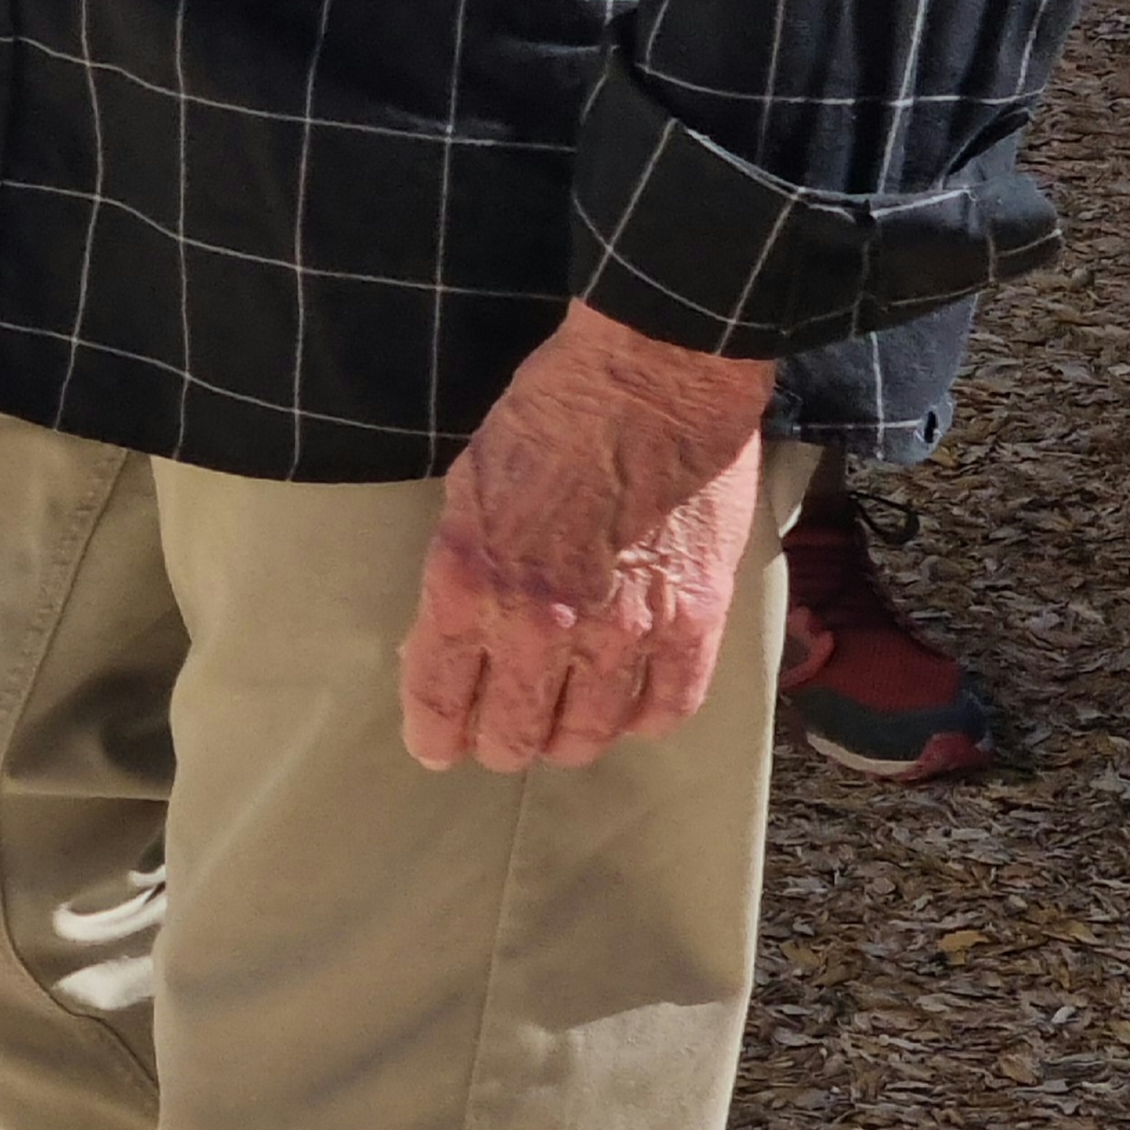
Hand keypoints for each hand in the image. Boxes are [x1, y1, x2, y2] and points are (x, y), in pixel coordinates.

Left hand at [396, 301, 780, 771]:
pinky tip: (630, 716)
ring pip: (588, 732)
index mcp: (469, 586)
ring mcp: (621, 629)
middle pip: (514, 730)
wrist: (648, 381)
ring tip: (562, 735)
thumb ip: (462, 575)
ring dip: (568, 741)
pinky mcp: (693, 621)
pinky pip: (669, 707)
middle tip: (502, 743)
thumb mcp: (466, 494)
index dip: (436, 732)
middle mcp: (539, 623)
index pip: (439, 693)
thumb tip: (456, 637)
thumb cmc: (545, 420)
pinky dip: (644, 722)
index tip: (437, 748)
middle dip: (500, 745)